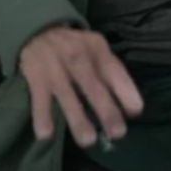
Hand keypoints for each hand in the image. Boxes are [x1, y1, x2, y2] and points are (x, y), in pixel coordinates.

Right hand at [17, 25, 142, 147]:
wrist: (37, 29)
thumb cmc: (74, 46)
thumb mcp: (96, 49)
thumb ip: (114, 74)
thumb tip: (133, 109)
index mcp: (96, 48)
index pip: (114, 70)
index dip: (126, 91)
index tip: (135, 112)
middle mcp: (77, 55)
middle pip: (92, 85)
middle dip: (105, 109)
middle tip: (116, 133)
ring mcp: (54, 66)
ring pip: (66, 94)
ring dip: (77, 118)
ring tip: (87, 140)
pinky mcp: (35, 76)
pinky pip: (39, 99)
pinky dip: (42, 116)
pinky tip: (46, 135)